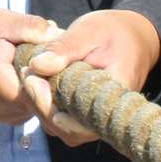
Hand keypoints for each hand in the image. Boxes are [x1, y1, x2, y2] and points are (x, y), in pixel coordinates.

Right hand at [0, 9, 64, 126]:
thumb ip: (28, 26)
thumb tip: (58, 33)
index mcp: (1, 86)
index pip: (45, 96)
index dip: (61, 78)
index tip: (68, 59)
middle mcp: (8, 110)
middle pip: (50, 101)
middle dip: (61, 79)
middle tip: (66, 54)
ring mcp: (11, 117)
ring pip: (47, 105)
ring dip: (53, 85)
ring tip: (51, 61)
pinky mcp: (14, 118)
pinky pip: (38, 106)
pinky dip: (44, 91)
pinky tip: (41, 73)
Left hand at [20, 10, 160, 147]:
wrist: (134, 37)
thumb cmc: (114, 32)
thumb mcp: (89, 32)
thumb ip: (64, 48)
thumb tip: (37, 66)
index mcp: (115, 96)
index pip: (83, 122)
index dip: (54, 110)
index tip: (33, 83)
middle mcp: (108, 114)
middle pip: (69, 130)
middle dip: (42, 106)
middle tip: (27, 76)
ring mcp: (96, 117)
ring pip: (63, 127)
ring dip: (41, 106)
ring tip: (29, 76)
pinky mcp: (86, 114)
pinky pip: (63, 119)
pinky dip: (47, 104)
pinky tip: (37, 81)